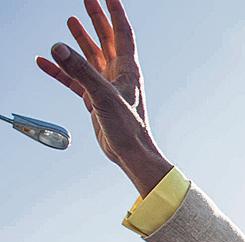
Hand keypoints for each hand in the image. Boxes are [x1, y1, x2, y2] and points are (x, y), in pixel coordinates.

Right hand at [36, 0, 170, 195]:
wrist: (130, 153)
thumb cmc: (127, 127)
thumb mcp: (102, 95)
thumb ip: (80, 71)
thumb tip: (58, 47)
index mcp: (128, 69)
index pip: (122, 33)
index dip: (114, 12)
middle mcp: (118, 74)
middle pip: (106, 40)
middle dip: (96, 19)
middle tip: (86, 0)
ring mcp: (106, 86)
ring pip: (90, 58)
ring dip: (80, 41)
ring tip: (70, 21)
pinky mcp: (95, 100)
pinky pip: (75, 80)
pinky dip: (61, 71)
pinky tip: (45, 62)